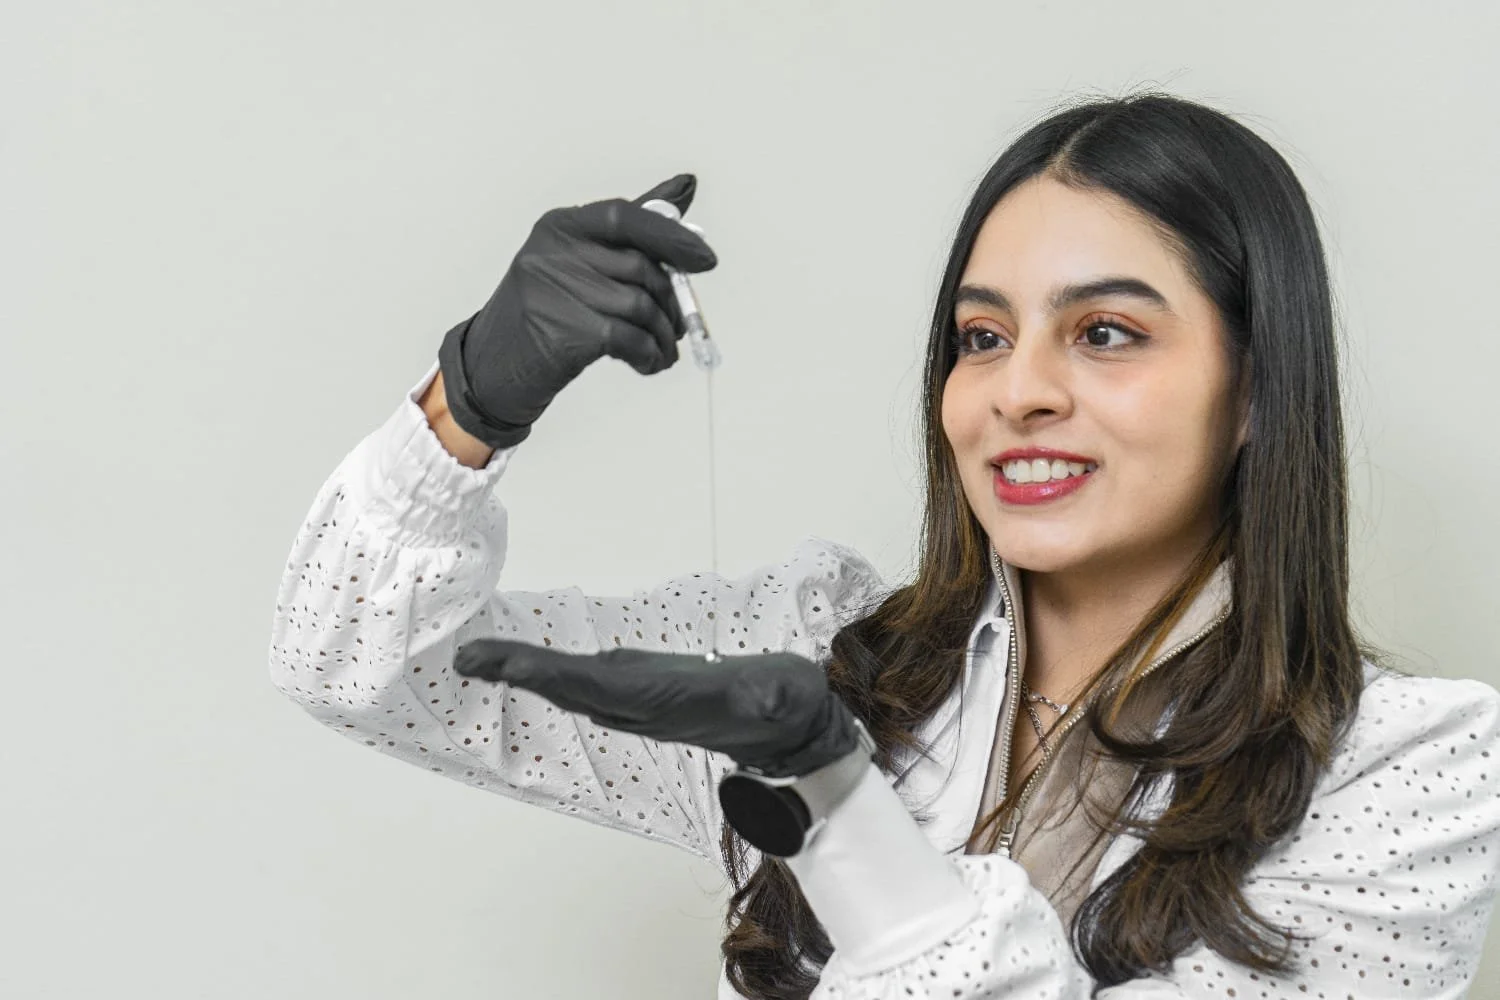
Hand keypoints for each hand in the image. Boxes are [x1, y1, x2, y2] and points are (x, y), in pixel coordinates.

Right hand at [437, 174, 718, 448]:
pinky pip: (629, 339)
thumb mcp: (581, 262)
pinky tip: (649, 364)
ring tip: (664, 351)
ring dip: (664, 335)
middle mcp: (552, 251)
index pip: (626, 217)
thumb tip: (686, 186)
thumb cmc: (548, 310)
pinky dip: (649, 355)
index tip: (706, 260)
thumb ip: (633, 228)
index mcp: (560, 225)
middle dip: (671, 301)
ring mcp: (553, 291)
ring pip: (640, 306)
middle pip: (640, 267)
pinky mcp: (562, 332)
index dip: (672, 237)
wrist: (495, 367)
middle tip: (679, 326)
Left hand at [452, 641, 863, 778]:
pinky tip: (525, 664)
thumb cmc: (787, 707)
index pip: (595, 687)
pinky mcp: (641, 691)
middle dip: (517, 674)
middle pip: (568, 689)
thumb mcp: (789, 696)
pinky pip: (584, 681)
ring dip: (525, 673)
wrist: (791, 731)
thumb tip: (771, 694)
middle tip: (466, 657)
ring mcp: (637, 702)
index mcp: (665, 703)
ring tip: (479, 658)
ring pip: (570, 687)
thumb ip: (778, 696)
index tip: (504, 665)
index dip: (547, 675)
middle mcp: (640, 708)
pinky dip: (549, 671)